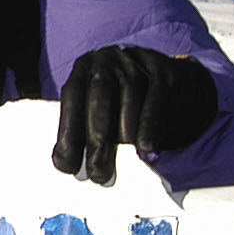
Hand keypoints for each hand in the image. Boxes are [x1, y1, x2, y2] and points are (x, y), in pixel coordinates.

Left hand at [52, 46, 217, 184]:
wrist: (168, 81)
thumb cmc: (122, 103)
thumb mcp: (99, 106)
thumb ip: (84, 127)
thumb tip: (66, 162)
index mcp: (83, 69)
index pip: (72, 99)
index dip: (68, 133)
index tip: (67, 166)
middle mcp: (106, 61)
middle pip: (99, 100)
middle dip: (96, 141)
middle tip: (97, 174)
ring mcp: (136, 62)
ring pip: (129, 101)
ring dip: (124, 138)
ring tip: (123, 166)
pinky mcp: (164, 71)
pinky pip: (156, 102)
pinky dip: (150, 128)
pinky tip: (146, 150)